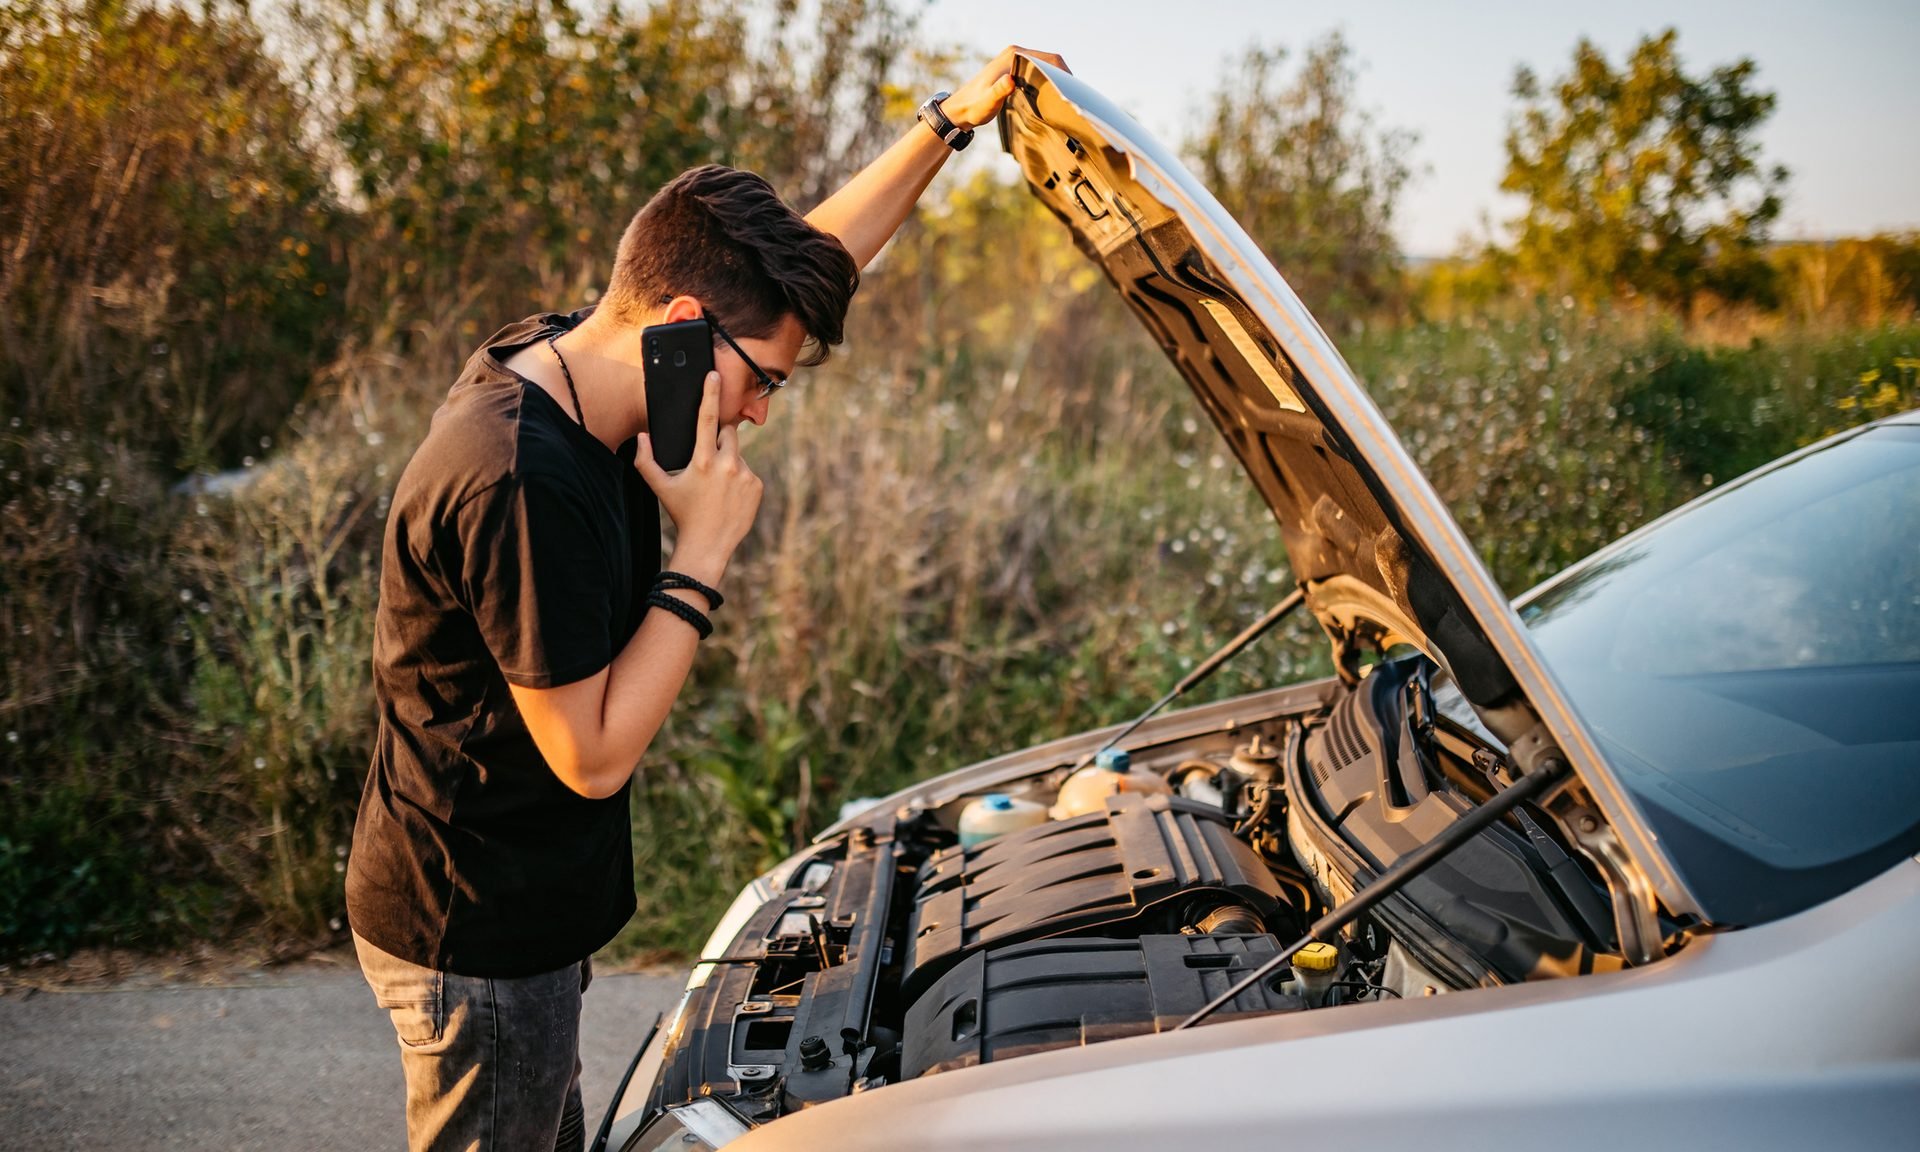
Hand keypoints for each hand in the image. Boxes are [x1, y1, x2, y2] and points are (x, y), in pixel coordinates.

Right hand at [635, 371, 762, 584]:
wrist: (708, 545)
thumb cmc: (682, 515)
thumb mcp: (660, 488)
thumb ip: (646, 461)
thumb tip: (642, 437)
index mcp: (702, 461)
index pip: (706, 419)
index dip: (710, 394)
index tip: (714, 375)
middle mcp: (727, 464)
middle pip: (728, 433)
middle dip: (719, 439)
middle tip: (708, 461)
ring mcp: (745, 475)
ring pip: (737, 454)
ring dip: (728, 462)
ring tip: (717, 487)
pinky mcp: (757, 486)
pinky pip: (748, 472)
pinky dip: (739, 478)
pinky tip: (729, 495)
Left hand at [942, 45, 1069, 130]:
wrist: (960, 110)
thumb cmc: (974, 107)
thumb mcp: (987, 103)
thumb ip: (999, 92)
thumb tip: (1010, 80)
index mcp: (1013, 56)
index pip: (1048, 58)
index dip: (1064, 73)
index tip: (1072, 91)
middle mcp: (1015, 53)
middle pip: (1050, 60)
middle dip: (1064, 76)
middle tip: (1073, 97)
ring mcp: (1015, 59)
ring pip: (1045, 65)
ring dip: (1057, 79)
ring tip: (1066, 98)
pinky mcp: (1015, 68)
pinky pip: (1038, 70)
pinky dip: (1048, 80)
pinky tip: (1053, 96)